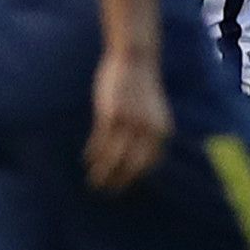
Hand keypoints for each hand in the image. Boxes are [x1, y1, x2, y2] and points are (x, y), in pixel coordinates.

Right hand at [86, 52, 171, 191]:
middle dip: (119, 182)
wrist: (136, 57)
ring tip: (94, 181)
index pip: (150, 164)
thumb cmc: (143, 85)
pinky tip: (88, 159)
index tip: (125, 185)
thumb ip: (149, 131)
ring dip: (103, 173)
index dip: (136, 177)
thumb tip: (138, 153)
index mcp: (162, 130)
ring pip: (113, 158)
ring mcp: (129, 123)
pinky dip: (93, 154)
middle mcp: (148, 131)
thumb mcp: (153, 111)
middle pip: (132, 167)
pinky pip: (100, 142)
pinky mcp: (111, 115)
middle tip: (108, 192)